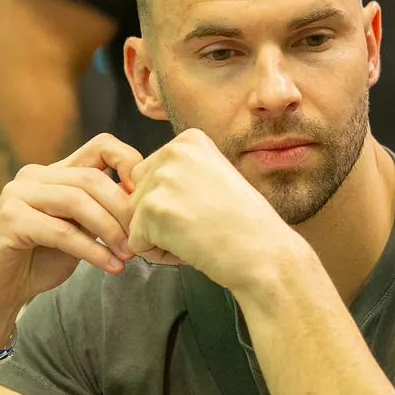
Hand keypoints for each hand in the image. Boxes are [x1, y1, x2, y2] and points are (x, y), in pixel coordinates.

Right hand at [0, 134, 143, 342]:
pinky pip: (61, 231)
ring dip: (110, 230)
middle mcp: (34, 176)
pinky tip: (110, 266)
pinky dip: (91, 250)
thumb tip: (142, 207)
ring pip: (77, 201)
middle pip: (92, 178)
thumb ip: (99, 214)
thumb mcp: (76, 231)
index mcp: (53, 173)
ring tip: (127, 254)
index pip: (100, 145)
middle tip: (141, 239)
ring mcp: (18, 194)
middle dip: (123, 210)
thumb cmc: (36, 261)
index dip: (129, 162)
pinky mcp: (10, 220)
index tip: (146, 197)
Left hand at [125, 129, 303, 293]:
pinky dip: (158, 254)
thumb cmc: (244, 224)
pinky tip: (190, 247)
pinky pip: (136, 242)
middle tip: (201, 224)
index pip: (149, 174)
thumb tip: (130, 185)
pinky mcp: (152, 211)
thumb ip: (176, 175)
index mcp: (188, 140)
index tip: (206, 206)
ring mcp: (161, 180)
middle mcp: (173, 152)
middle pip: (137, 194)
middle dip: (160, 219)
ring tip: (197, 235)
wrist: (264, 252)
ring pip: (134, 219)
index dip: (173, 201)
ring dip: (160, 237)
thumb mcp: (211, 177)